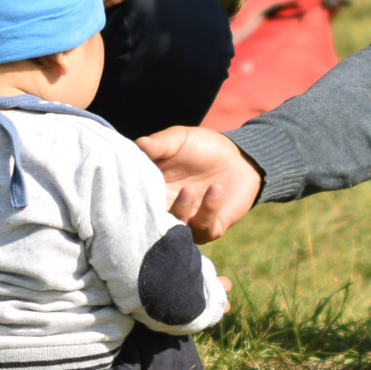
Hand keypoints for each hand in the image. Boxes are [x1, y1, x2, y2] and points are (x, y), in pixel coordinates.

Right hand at [137, 125, 264, 241]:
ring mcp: (187, 221)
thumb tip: (139, 144)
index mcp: (152, 191)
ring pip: (175, 230)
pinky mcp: (210, 228)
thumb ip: (159, 144)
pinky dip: (208, 210)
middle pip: (150, 221)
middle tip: (157, 195)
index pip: (134, 200)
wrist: (239, 158)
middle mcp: (166, 210)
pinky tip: (215, 189)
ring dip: (181, 212)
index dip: (131, 197)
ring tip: (189, 190)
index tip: (132, 185)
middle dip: (151, 213)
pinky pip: (203, 228)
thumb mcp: (179, 139)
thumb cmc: (203, 147)